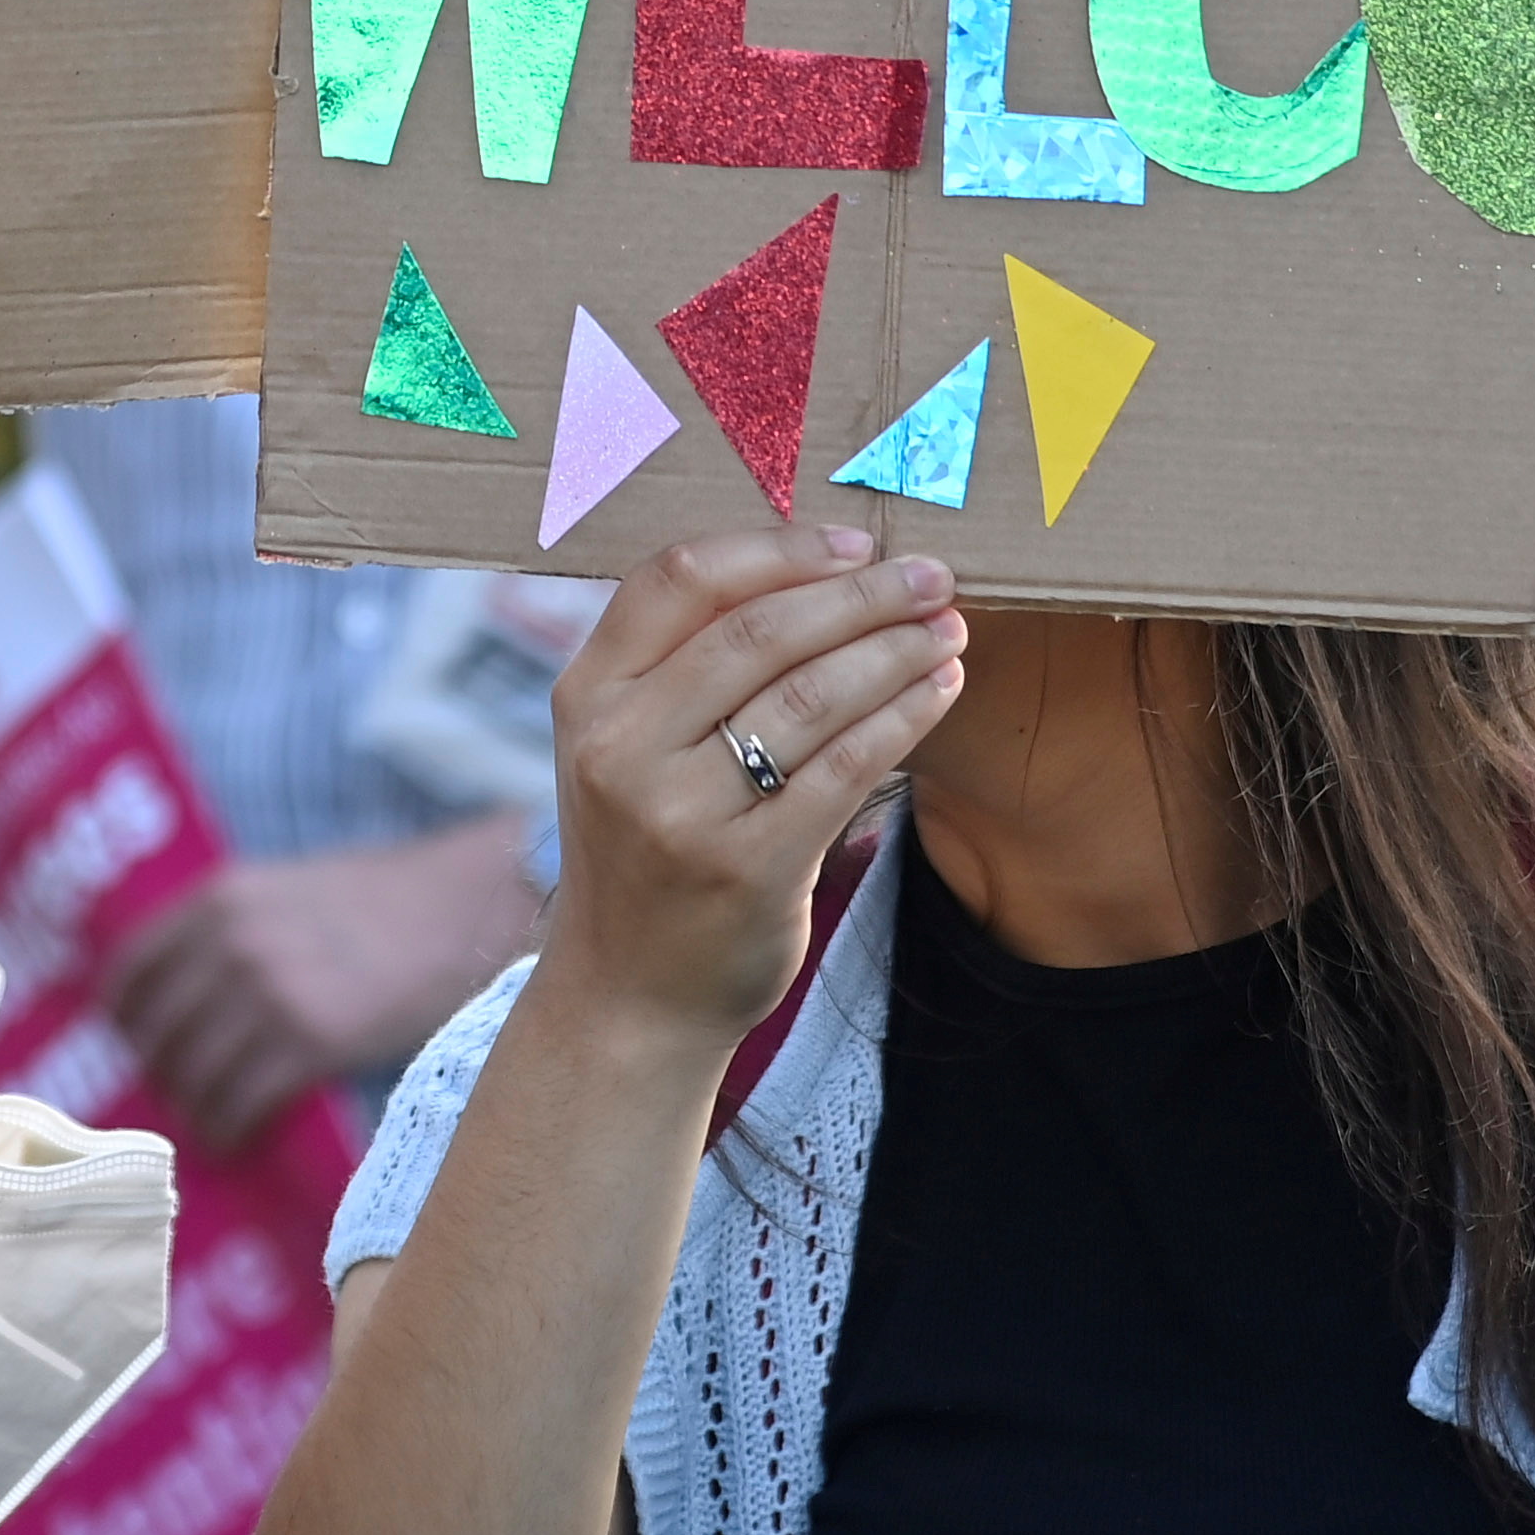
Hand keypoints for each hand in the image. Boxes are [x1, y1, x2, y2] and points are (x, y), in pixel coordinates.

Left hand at [106, 817, 545, 1151]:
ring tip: (207, 1119)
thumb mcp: (289, 889)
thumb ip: (233, 929)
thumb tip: (182, 995)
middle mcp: (232, 943)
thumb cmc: (384, 902)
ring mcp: (269, 993)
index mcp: (221, 898)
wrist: (468, 907)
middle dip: (160, 1072)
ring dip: (193, 1107)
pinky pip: (239, 1103)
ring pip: (192, 1076)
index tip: (135, 1042)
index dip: (126, 1018)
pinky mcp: (310, 1042)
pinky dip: (228, 1128)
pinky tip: (236, 1134)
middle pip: (156, 1033)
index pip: (132, 970)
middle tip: (175, 1092)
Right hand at [539, 525, 964, 1049]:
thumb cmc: (646, 847)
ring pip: (808, 696)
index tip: (852, 540)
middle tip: (930, 575)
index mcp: (587, 694)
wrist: (631, 994)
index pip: (680, 580)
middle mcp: (620, 746)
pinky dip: (901, 718)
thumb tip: (815, 568)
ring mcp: (677, 811)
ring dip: (894, 651)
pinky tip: (939, 691)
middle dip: (860, 595)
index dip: (775, 547)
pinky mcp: (744, 868)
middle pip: (758, 631)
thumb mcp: (623, 747)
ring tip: (947, 629)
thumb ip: (680, 664)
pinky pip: (842, 769)